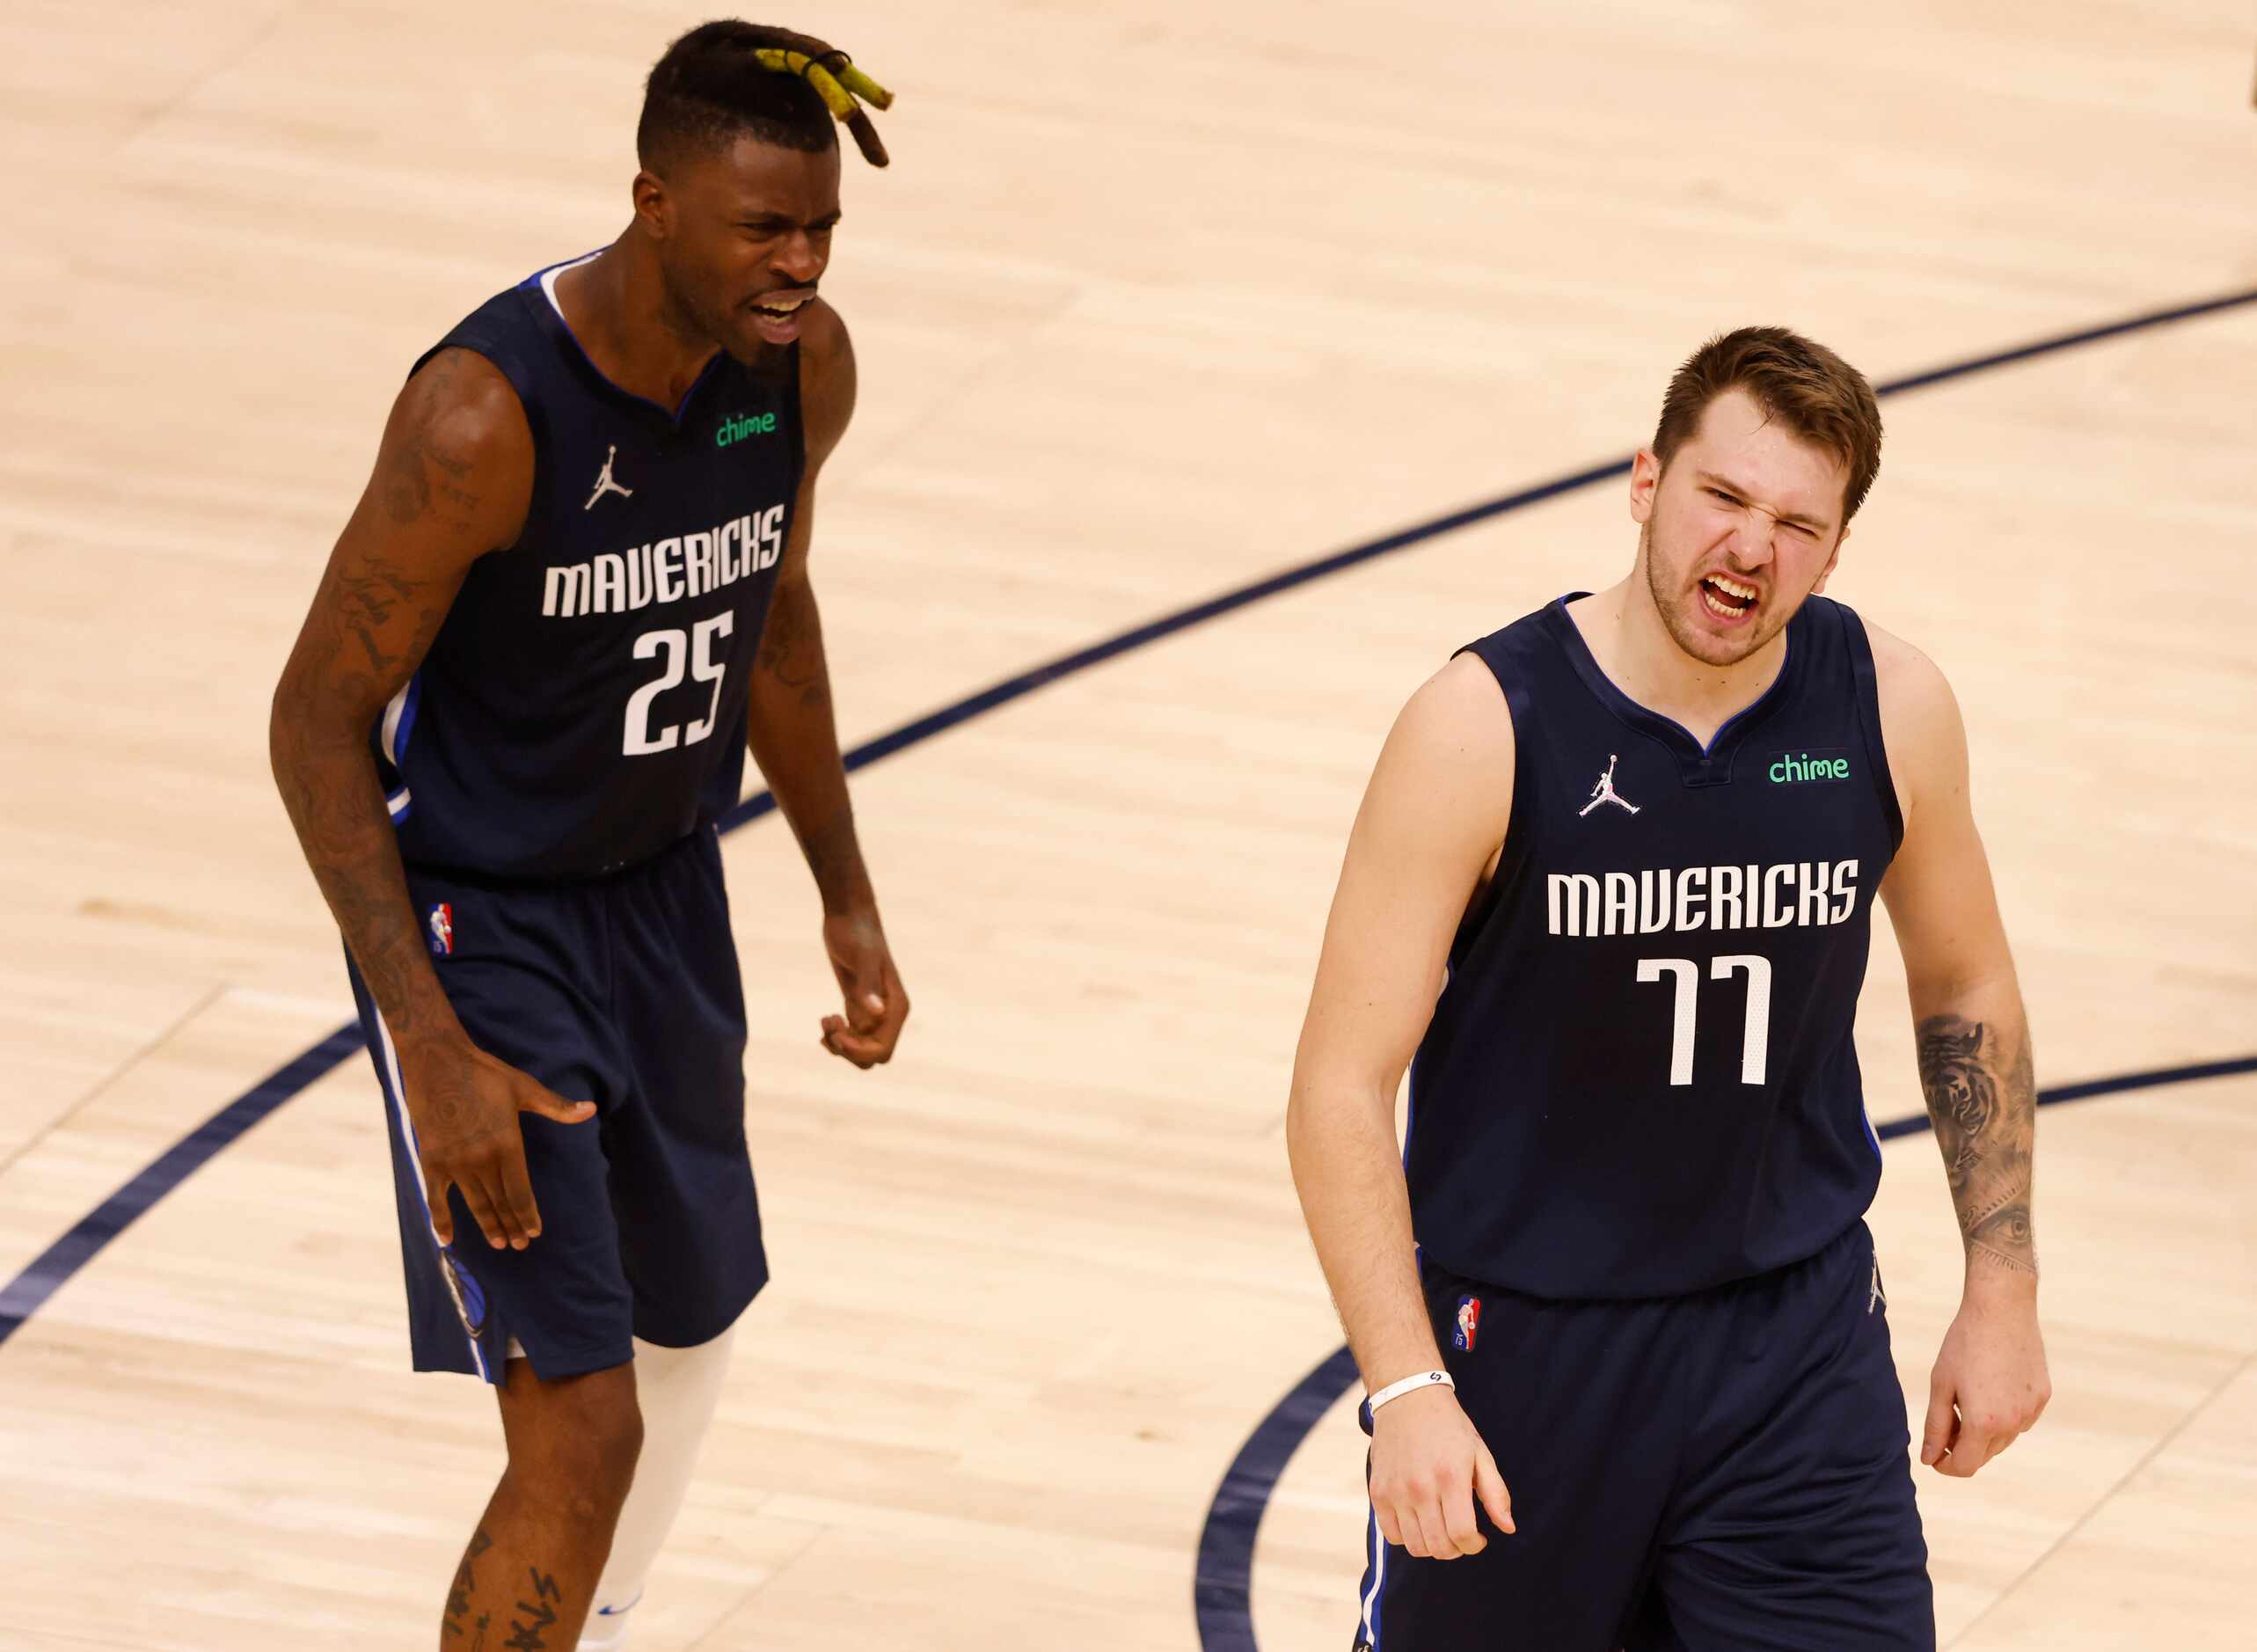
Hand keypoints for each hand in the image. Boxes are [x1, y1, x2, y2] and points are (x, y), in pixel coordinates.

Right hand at [399, 1038, 595, 1250]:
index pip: (521, 1191)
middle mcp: (481, 1159)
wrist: (438, 1061)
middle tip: (519, 1245)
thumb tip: (591, 1109)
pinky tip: (447, 1240)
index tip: (534, 1232)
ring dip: (487, 1225)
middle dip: (511, 1225)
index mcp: (507, 1144)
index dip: (528, 1215)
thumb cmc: (484, 1073)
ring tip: (498, 1242)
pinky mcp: (431, 1161)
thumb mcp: (525, 1088)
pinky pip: (435, 1199)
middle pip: (500, 1202)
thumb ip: (556, 1107)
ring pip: (475, 1204)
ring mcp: (454, 1162)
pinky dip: (440, 1221)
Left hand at [820, 909, 908, 1067]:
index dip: (857, 1051)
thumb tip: (876, 1013)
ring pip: (860, 1050)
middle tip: (830, 1024)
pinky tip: (825, 1019)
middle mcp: (889, 1013)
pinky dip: (836, 1037)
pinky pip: (852, 1037)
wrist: (848, 915)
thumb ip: (868, 985)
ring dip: (839, 1044)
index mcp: (896, 1007)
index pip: (882, 1050)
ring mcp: (874, 1011)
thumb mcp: (861, 958)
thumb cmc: (857, 933)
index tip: (837, 1033)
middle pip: (872, 1056)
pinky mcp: (858, 1006)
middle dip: (848, 1050)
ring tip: (825, 1020)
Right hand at [1368, 1384, 1514, 1558]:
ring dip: (1432, 1546)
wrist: (1407, 1399)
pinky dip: (1407, 1537)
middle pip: (1439, 1546)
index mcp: (1451, 1477)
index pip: (1462, 1535)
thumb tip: (1508, 1528)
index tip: (1479, 1537)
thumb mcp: (1480, 1453)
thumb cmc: (1449, 1427)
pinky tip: (1418, 1520)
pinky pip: (1392, 1535)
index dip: (1475, 1545)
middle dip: (1456, 1548)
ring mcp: (1395, 1491)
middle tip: (1460, 1533)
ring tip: (1440, 1527)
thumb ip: (1496, 1493)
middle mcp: (1420, 1487)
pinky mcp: (1378, 1492)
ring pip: (1415, 1547)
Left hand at [1922, 1274, 2049, 1475]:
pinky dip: (2003, 1415)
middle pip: (1984, 1454)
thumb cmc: (1964, 1344)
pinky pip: (2020, 1420)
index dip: (1946, 1465)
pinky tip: (1990, 1387)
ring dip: (1983, 1432)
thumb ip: (1936, 1426)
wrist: (2002, 1310)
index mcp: (1984, 1423)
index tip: (1935, 1455)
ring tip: (1967, 1398)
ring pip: (2003, 1439)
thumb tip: (1930, 1460)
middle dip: (1962, 1446)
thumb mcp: (1941, 1384)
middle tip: (1946, 1419)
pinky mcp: (2043, 1397)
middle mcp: (2014, 1424)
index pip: (1965, 1466)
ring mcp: (2032, 1411)